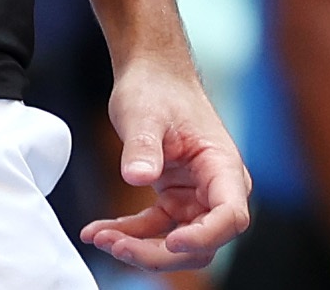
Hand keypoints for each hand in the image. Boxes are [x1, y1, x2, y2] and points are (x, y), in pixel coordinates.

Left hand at [77, 54, 252, 270]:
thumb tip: (138, 178)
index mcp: (223, 167)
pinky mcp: (174, 199)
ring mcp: (195, 197)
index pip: (230, 216)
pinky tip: (99, 231)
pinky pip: (156, 228)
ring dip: (140, 248)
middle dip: (160, 253)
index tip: (172, 242)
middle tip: (116, 248)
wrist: (151, 76)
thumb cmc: (157, 89)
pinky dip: (130, 233)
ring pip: (177, 241)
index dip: (205, 236)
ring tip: (99, 239)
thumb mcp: (144, 114)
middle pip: (203, 241)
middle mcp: (216, 189)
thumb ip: (143, 147)